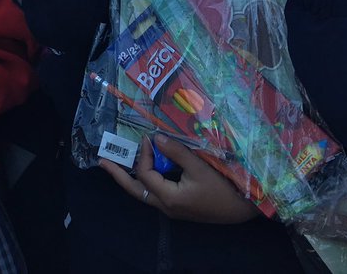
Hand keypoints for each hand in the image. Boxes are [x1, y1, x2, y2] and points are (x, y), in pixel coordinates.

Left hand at [99, 134, 258, 224]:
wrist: (244, 209)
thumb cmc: (224, 189)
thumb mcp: (200, 167)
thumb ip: (177, 152)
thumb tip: (156, 138)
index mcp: (169, 198)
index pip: (145, 174)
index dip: (144, 155)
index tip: (148, 139)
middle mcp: (166, 207)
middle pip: (135, 190)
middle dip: (117, 175)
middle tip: (101, 162)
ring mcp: (172, 209)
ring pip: (144, 193)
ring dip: (131, 177)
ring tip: (117, 164)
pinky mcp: (179, 207)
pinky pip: (155, 193)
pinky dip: (147, 180)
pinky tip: (146, 168)